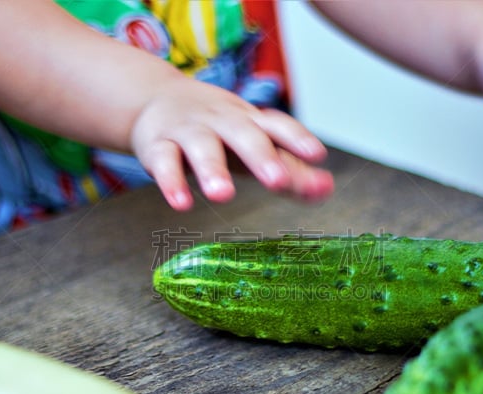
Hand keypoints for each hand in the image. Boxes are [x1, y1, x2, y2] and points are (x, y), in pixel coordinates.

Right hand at [130, 76, 333, 209]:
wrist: (155, 100)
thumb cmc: (219, 131)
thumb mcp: (255, 145)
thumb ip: (290, 170)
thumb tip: (327, 189)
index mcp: (250, 121)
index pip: (277, 125)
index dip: (297, 138)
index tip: (317, 155)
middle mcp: (222, 122)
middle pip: (243, 134)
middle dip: (261, 156)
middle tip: (278, 181)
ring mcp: (189, 131)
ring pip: (201, 147)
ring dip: (213, 170)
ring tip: (223, 196)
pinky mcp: (158, 146)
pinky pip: (164, 162)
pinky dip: (171, 183)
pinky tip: (181, 204)